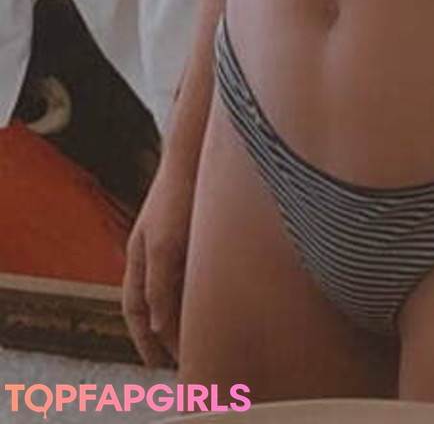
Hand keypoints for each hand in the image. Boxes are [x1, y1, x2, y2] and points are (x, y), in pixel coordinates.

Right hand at [121, 152, 196, 367]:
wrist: (196, 153)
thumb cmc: (177, 196)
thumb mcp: (164, 246)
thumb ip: (159, 287)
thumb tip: (159, 327)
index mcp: (139, 256)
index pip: (134, 309)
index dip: (142, 338)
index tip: (155, 364)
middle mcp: (154, 250)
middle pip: (155, 302)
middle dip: (165, 331)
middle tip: (183, 357)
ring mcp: (174, 239)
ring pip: (175, 288)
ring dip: (184, 312)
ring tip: (203, 335)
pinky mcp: (195, 229)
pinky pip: (193, 270)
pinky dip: (199, 291)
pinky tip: (216, 297)